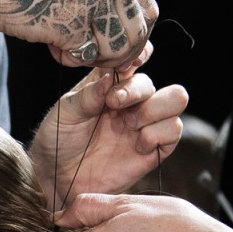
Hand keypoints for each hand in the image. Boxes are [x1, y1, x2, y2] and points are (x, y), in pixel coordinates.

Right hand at [0, 0, 157, 70]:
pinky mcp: (74, 24)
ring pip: (117, 50)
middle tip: (89, 54)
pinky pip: (87, 57)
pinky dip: (70, 58)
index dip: (133, 37)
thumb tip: (126, 36)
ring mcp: (96, 1)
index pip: (147, 11)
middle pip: (137, 34)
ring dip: (92, 58)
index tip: (115, 48)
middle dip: (117, 54)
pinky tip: (52, 45)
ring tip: (65, 46)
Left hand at [29, 48, 187, 208]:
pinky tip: (137, 144)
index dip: (140, 54)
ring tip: (128, 124)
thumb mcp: (66, 112)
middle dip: (137, 89)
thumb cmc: (58, 140)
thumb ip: (89, 93)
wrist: (57, 177)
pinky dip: (157, 134)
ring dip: (153, 109)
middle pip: (155, 81)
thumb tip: (112, 76)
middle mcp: (132, 101)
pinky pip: (173, 130)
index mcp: (110, 84)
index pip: (136, 58)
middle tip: (113, 103)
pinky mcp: (153, 148)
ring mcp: (144, 123)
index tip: (129, 63)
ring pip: (176, 99)